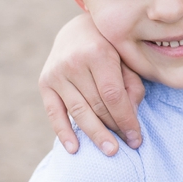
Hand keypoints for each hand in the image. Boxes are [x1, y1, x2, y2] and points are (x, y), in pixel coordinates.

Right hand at [39, 13, 144, 154]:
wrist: (78, 30)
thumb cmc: (110, 46)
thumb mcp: (126, 57)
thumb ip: (131, 84)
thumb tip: (130, 115)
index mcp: (97, 53)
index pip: (113, 95)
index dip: (126, 119)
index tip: (137, 138)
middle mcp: (74, 63)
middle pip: (97, 105)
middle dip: (113, 128)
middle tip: (127, 147)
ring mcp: (56, 73)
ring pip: (79, 111)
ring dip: (95, 134)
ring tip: (110, 151)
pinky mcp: (45, 83)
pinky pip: (54, 112)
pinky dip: (63, 132)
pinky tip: (74, 149)